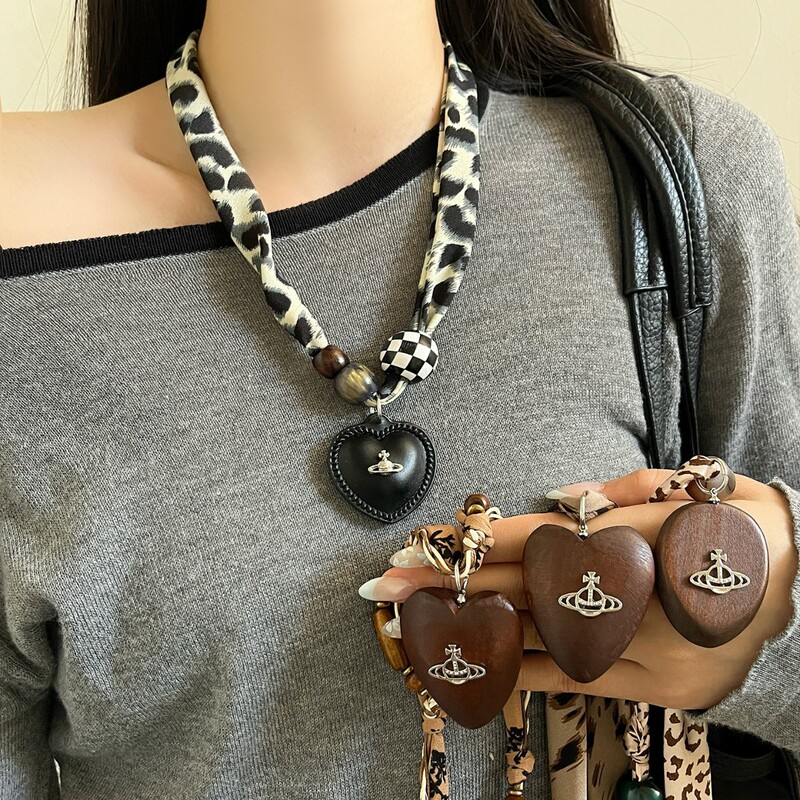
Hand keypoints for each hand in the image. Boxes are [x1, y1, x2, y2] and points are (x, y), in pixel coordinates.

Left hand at [360, 469, 796, 709]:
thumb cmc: (738, 521)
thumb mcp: (691, 485)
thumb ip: (619, 493)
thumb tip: (558, 508)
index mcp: (656, 537)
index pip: (547, 540)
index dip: (481, 543)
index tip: (424, 545)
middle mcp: (653, 599)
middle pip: (531, 590)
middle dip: (456, 586)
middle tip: (388, 586)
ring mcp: (657, 651)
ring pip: (545, 639)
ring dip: (476, 628)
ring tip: (413, 626)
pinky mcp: (665, 686)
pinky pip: (577, 679)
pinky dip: (522, 669)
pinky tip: (474, 664)